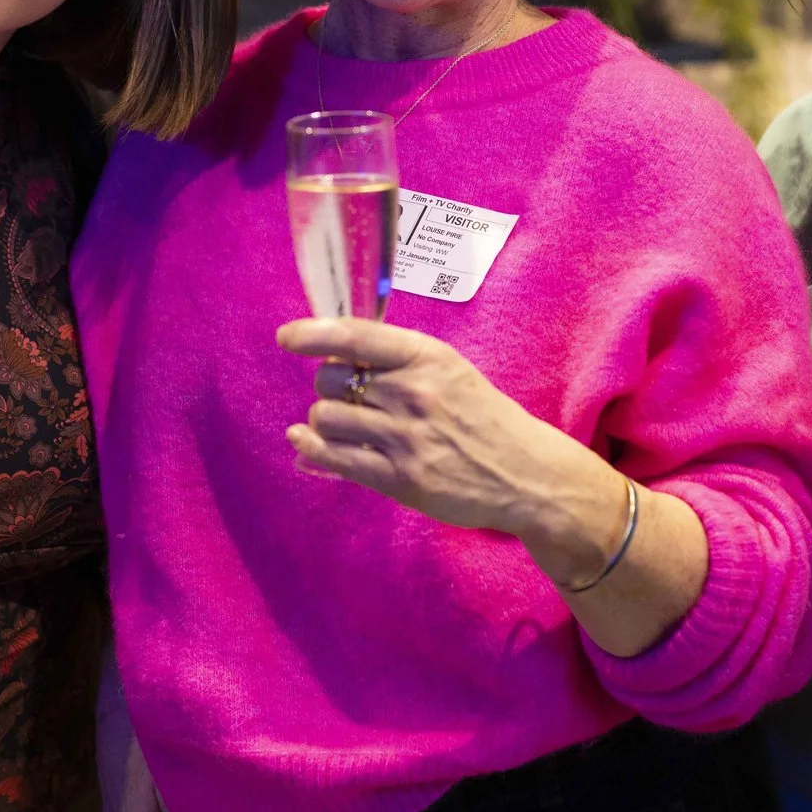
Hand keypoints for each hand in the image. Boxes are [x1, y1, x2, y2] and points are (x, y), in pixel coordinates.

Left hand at [276, 317, 619, 560]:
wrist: (525, 473)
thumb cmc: (482, 417)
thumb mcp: (448, 373)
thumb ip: (393, 366)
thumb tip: (325, 364)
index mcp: (427, 357)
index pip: (355, 336)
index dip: (313, 334)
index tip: (286, 337)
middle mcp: (413, 392)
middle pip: (330, 380)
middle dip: (329, 389)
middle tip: (348, 399)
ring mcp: (405, 437)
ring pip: (325, 419)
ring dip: (323, 423)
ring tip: (345, 428)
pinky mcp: (400, 477)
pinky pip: (336, 458)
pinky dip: (312, 450)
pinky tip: (305, 446)